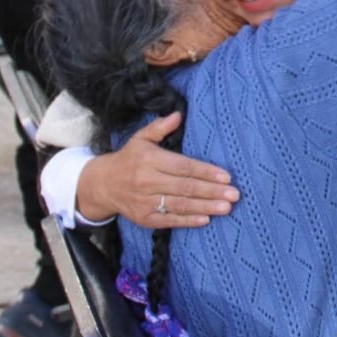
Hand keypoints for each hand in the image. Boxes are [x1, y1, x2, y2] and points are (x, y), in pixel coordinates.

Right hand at [76, 112, 239, 227]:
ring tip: (227, 208)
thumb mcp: (141, 138)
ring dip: (205, 207)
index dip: (205, 172)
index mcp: (150, 160)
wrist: (102, 185)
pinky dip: (188, 221)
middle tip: (234, 194)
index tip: (226, 176)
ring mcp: (146, 202)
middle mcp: (148, 182)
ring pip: (180, 205)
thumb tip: (179, 115)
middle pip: (185, 187)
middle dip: (211, 191)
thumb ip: (160, 127)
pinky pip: (169, 220)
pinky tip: (206, 220)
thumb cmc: (128, 159)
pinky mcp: (145, 218)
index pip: (183, 167)